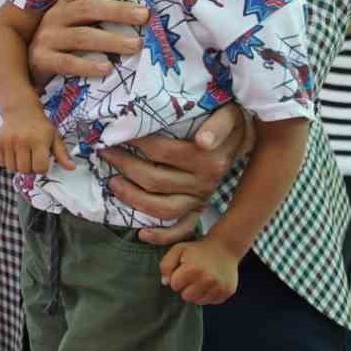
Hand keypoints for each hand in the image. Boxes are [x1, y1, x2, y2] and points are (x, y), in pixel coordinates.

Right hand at [0, 107, 74, 174]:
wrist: (21, 110)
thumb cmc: (39, 126)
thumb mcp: (54, 137)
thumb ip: (62, 154)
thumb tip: (71, 167)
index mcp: (39, 140)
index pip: (40, 168)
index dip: (42, 168)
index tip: (42, 162)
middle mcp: (23, 141)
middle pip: (25, 170)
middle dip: (30, 168)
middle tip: (32, 159)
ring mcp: (9, 142)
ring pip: (12, 168)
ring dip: (18, 166)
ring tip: (23, 156)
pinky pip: (1, 163)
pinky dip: (7, 162)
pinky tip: (13, 154)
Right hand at [27, 0, 147, 87]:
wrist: (29, 68)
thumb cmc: (62, 44)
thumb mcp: (75, 24)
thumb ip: (97, 15)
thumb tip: (139, 11)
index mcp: (65, 3)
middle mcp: (54, 16)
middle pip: (88, 8)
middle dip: (118, 10)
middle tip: (144, 15)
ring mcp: (46, 38)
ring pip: (81, 36)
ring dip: (111, 39)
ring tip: (135, 44)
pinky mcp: (41, 60)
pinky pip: (67, 62)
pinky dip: (88, 65)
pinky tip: (107, 68)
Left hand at [101, 103, 250, 230]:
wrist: (245, 137)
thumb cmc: (228, 121)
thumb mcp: (228, 114)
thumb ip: (219, 125)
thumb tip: (203, 141)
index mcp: (209, 160)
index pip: (163, 152)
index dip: (136, 144)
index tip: (115, 133)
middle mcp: (205, 183)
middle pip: (155, 180)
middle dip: (125, 165)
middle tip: (105, 152)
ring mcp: (201, 199)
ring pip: (162, 208)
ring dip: (132, 197)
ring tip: (112, 182)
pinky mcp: (199, 210)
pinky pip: (181, 230)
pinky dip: (161, 236)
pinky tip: (141, 233)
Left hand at [159, 238, 240, 304]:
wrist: (224, 247)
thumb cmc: (198, 249)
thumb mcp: (178, 250)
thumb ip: (166, 265)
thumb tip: (165, 282)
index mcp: (192, 269)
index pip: (174, 285)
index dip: (177, 278)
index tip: (183, 270)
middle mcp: (207, 279)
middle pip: (186, 297)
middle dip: (186, 287)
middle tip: (193, 276)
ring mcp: (219, 286)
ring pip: (198, 301)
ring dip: (197, 293)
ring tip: (201, 279)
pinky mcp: (227, 291)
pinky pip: (211, 302)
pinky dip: (208, 295)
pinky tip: (210, 283)